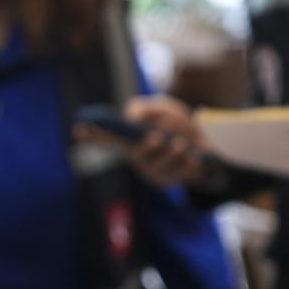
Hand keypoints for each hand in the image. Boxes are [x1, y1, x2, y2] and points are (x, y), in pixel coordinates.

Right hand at [73, 96, 210, 187]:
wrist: (209, 143)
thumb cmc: (177, 125)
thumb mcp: (163, 108)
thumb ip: (147, 108)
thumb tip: (130, 118)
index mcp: (131, 138)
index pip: (107, 137)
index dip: (92, 134)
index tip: (79, 130)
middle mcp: (138, 157)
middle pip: (137, 154)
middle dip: (146, 147)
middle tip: (155, 137)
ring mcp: (155, 171)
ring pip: (161, 166)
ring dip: (172, 154)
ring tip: (180, 144)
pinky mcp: (174, 180)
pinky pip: (181, 174)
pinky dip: (189, 164)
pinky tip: (196, 158)